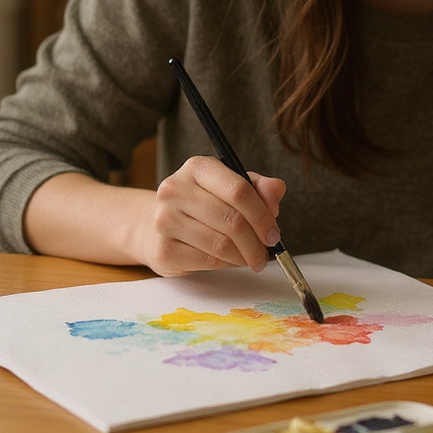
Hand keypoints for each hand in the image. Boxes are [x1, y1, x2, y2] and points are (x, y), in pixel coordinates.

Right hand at [136, 156, 286, 276]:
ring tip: (250, 257)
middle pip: (232, 220)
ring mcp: (165, 220)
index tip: (274, 232)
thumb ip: (259, 187)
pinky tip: (230, 260)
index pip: (238, 190)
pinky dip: (227, 264)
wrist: (155, 227)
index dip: (262, 215)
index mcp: (197, 167)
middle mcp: (175, 190)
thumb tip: (276, 191)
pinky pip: (208, 261)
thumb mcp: (230, 187)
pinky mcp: (163, 250)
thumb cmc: (202, 205)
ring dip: (244, 256)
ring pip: (222, 244)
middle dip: (256, 241)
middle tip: (266, 250)